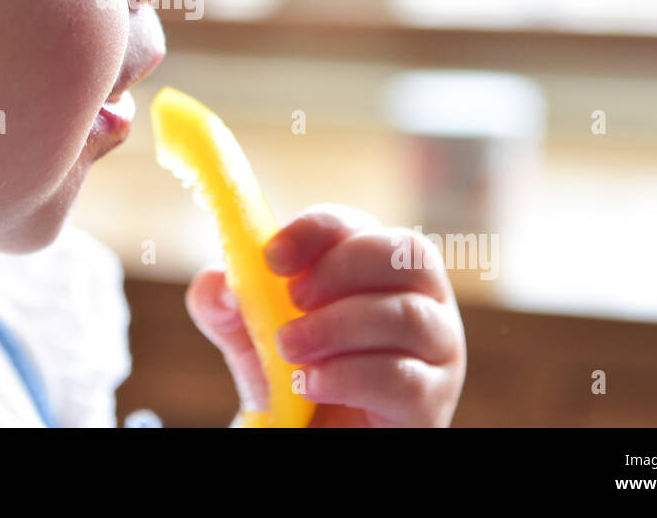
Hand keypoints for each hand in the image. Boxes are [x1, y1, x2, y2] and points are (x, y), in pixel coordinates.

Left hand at [186, 203, 466, 426]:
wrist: (308, 432)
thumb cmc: (289, 368)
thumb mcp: (246, 331)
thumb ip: (223, 302)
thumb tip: (221, 287)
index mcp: (372, 262)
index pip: (357, 224)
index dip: (315, 231)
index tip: (271, 257)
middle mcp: (418, 296)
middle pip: (405, 254)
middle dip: (340, 271)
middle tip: (290, 302)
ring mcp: (436, 348)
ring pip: (407, 316)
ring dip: (337, 327)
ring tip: (288, 348)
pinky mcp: (431, 401)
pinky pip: (402, 378)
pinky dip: (348, 376)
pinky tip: (309, 384)